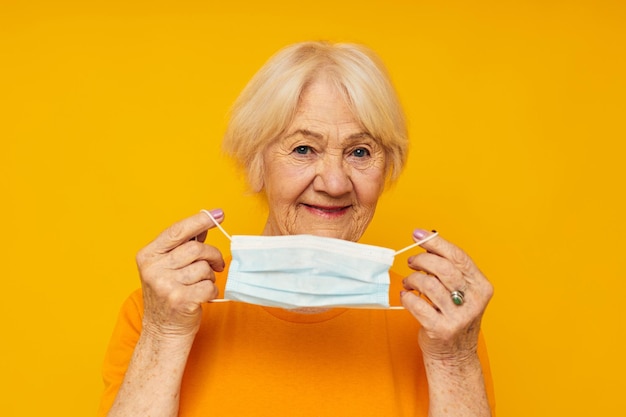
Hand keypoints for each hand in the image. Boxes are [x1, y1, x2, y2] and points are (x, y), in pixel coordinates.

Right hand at [135, 209, 225, 339]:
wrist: (163, 332)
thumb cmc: (169, 296)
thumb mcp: (168, 268)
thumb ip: (183, 246)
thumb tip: (205, 224)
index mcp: (147, 256)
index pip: (177, 231)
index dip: (200, 220)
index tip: (218, 214)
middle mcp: (153, 269)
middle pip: (196, 249)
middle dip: (212, 255)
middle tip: (217, 264)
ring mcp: (165, 286)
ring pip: (204, 267)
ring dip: (210, 275)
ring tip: (203, 283)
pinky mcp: (180, 301)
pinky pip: (209, 286)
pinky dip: (212, 290)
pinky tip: (204, 296)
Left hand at [401, 230, 492, 362]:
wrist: (454, 355)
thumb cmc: (453, 316)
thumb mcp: (461, 292)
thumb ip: (449, 269)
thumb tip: (425, 238)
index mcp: (481, 287)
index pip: (458, 257)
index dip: (435, 243)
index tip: (417, 235)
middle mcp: (474, 301)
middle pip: (443, 268)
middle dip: (422, 261)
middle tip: (412, 262)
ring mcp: (459, 317)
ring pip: (429, 285)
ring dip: (413, 279)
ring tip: (409, 282)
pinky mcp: (442, 330)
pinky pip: (418, 305)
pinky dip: (408, 297)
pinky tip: (407, 296)